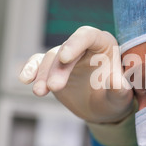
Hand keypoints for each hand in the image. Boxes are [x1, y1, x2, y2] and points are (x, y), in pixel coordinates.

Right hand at [19, 26, 133, 123]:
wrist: (103, 110)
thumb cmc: (116, 100)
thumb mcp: (121, 98)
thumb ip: (119, 90)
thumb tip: (115, 83)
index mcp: (103, 44)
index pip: (88, 35)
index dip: (75, 43)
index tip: (65, 58)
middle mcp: (84, 46)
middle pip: (66, 50)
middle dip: (57, 68)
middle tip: (54, 87)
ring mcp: (66, 56)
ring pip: (50, 58)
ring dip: (42, 74)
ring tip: (40, 92)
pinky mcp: (52, 67)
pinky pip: (38, 63)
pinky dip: (31, 69)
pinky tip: (25, 79)